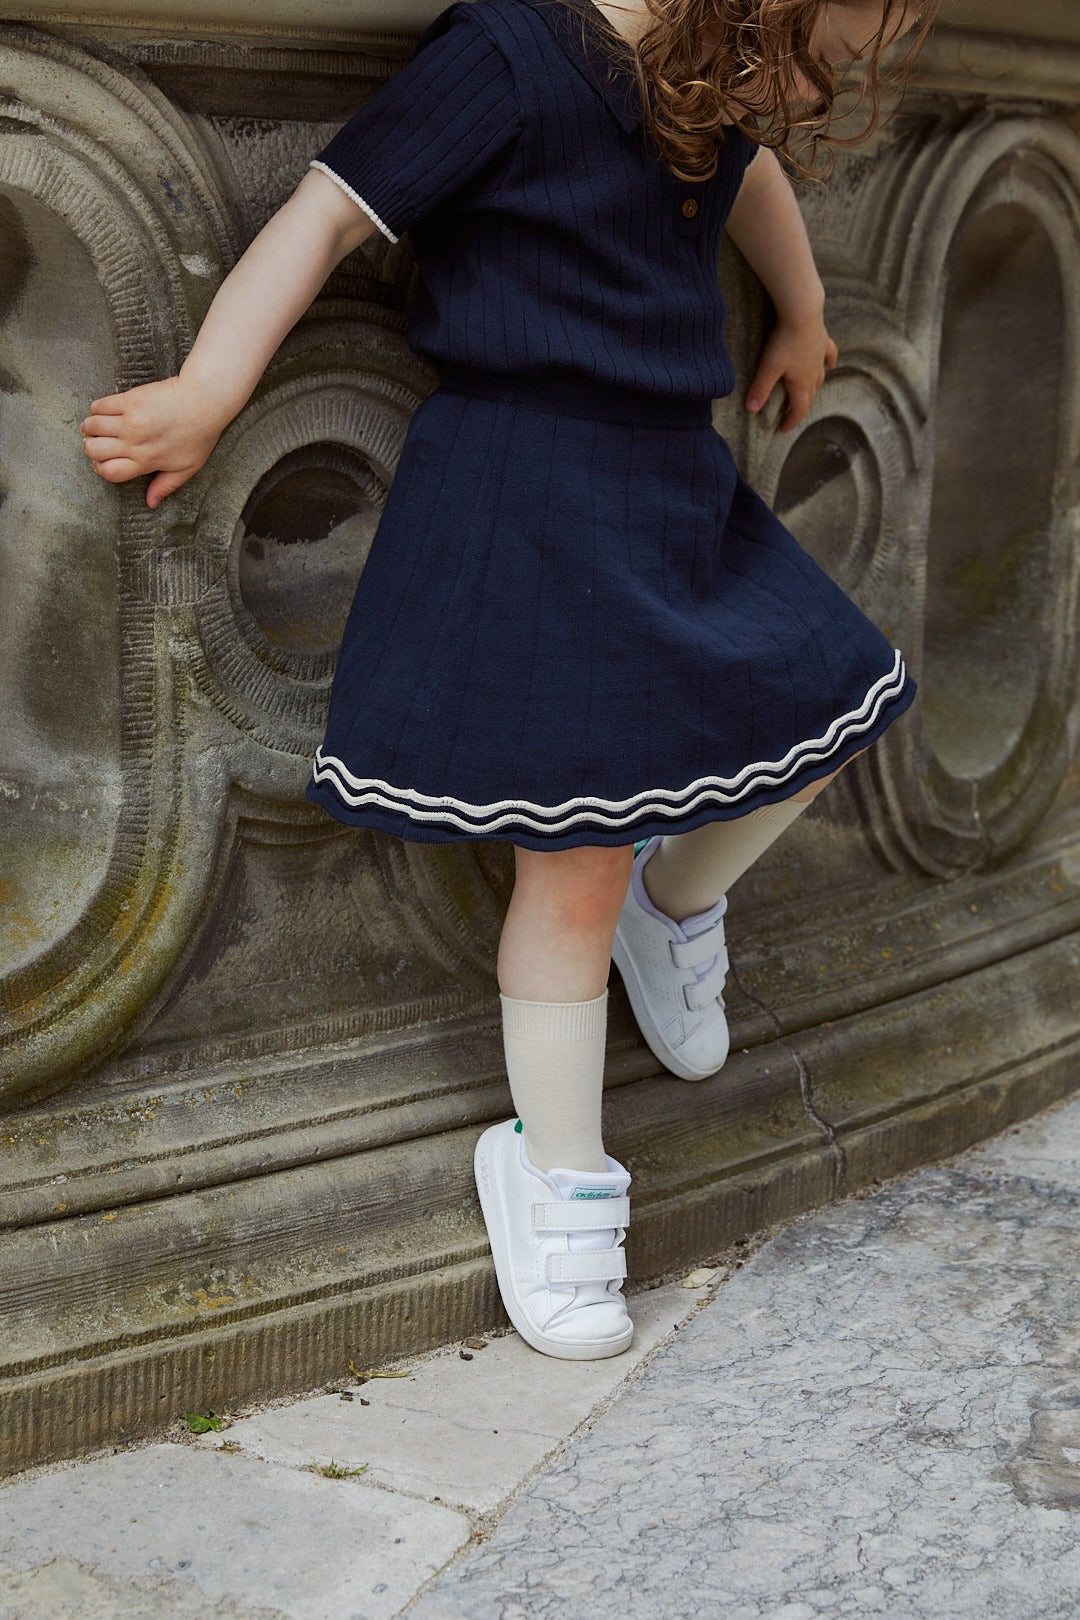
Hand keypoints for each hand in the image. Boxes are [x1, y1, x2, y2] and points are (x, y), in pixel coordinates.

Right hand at [80, 376, 225, 508]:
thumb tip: (151, 503)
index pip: (109, 471)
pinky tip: (101, 412)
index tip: (102, 462)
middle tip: (95, 443)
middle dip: (90, 448)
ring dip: (89, 428)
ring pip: (92, 426)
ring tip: (94, 427)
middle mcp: (134, 442)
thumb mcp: (187, 468)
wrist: (203, 402)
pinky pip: (99, 406)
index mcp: (146, 461)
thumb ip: (166, 486)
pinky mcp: (129, 400)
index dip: (100, 468)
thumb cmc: (198, 434)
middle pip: (95, 450)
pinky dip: (95, 410)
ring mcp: (130, 420)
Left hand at [745, 314, 838, 432]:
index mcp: (802, 383)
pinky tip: (830, 365)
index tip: (782, 429)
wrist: (803, 312)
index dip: (791, 421)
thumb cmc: (784, 341)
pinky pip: (829, 356)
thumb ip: (760, 389)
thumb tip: (751, 409)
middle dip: (800, 409)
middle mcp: (814, 374)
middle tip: (790, 415)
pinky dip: (830, 362)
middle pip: (809, 397)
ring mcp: (821, 358)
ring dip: (813, 390)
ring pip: (820, 379)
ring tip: (807, 395)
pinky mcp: (823, 341)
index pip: (798, 409)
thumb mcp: (768, 367)